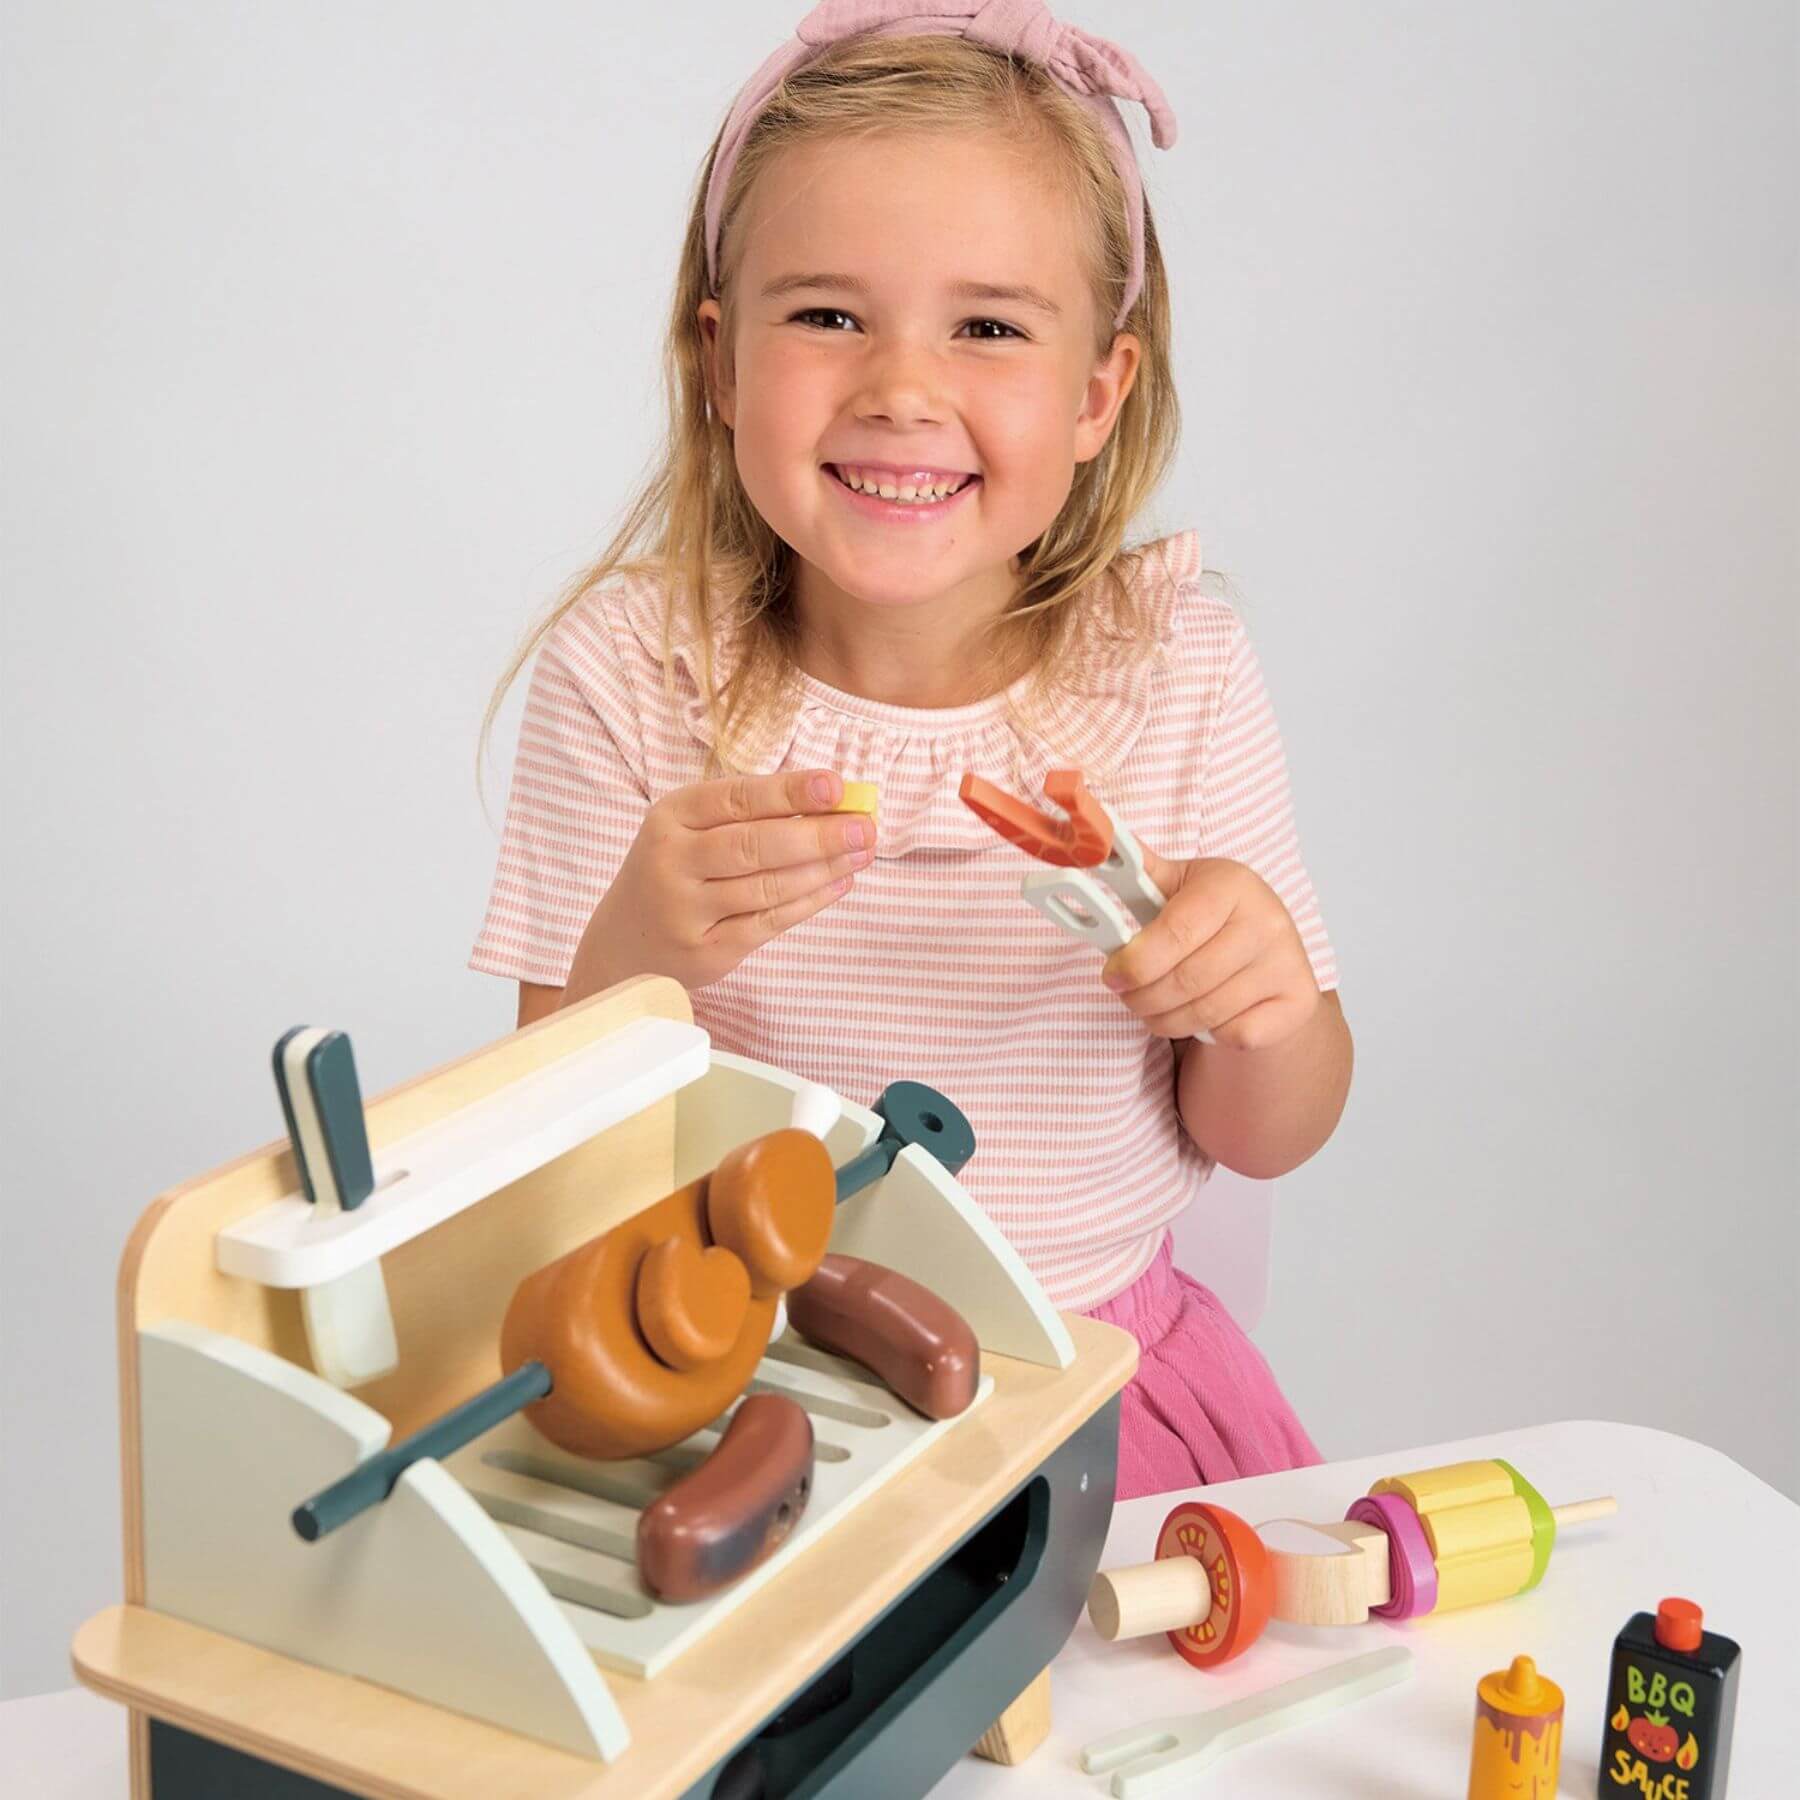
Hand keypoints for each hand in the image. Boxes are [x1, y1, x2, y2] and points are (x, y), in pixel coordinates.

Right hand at [575, 770, 873, 991]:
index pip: (737, 798)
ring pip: (767, 887)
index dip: (789, 791)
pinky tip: (839, 883)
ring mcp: (686, 910)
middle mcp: (672, 861)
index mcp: (670, 817)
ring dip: (823, 868)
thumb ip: (748, 815)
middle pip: (754, 845)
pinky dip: (810, 902)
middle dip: (818, 834)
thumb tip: (831, 802)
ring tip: (862, 853)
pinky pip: (768, 923)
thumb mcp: (689, 831)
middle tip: (866, 827)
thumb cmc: (674, 872)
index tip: (835, 786)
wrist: (623, 943)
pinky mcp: (706, 950)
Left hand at [1100, 851, 1318, 1050]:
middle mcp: (1267, 921)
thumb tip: (1099, 846)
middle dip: (1142, 997)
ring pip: (1206, 1013)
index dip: (1135, 961)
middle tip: (1128, 996)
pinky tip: (1202, 1015)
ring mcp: (1286, 963)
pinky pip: (1235, 1034)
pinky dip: (1209, 1033)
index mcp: (1232, 885)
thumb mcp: (1181, 885)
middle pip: (1186, 980)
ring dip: (1165, 1019)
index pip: (1175, 931)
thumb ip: (1139, 873)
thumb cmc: (1216, 917)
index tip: (1112, 975)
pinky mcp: (1298, 1001)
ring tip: (1154, 1008)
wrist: (1272, 949)